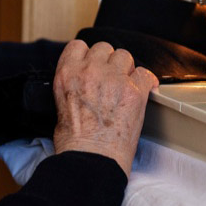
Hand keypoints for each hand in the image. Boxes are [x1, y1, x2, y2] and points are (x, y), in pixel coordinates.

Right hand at [51, 39, 158, 176]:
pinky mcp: (134, 92)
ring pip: (125, 56)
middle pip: (104, 48)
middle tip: (109, 80)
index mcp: (67, 73)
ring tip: (124, 86)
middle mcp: (90, 70)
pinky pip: (145, 74)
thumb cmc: (74, 142)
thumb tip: (83, 85)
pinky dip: (145, 82)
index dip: (87, 56)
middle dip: (107, 62)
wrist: (91, 160)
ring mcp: (114, 79)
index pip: (79, 46)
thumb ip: (72, 86)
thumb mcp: (60, 106)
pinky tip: (143, 91)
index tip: (92, 65)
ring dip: (125, 69)